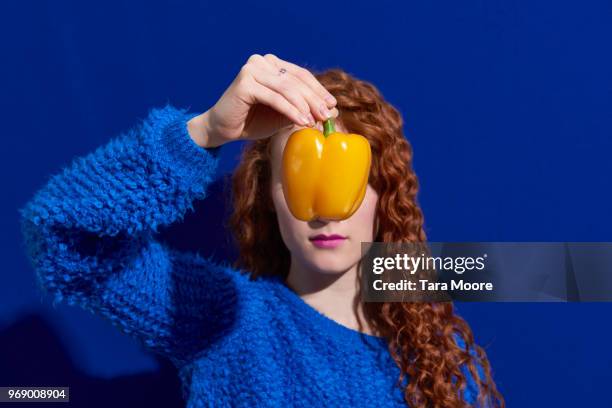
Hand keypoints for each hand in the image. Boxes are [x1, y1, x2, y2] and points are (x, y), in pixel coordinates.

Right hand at [187, 53, 338, 147]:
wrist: (222, 130)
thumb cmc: (252, 121)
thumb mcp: (284, 115)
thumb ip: (304, 109)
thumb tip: (334, 110)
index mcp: (271, 64)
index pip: (300, 75)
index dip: (318, 90)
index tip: (332, 105)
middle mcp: (261, 61)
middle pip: (296, 80)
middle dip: (314, 100)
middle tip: (328, 116)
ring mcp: (252, 69)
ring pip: (288, 88)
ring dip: (305, 106)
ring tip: (315, 122)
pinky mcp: (245, 83)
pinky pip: (275, 98)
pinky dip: (291, 110)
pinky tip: (302, 121)